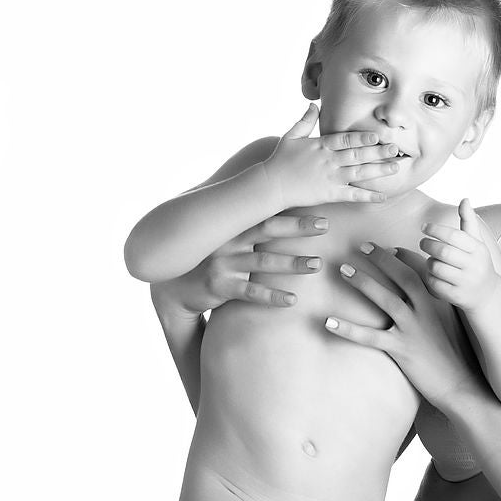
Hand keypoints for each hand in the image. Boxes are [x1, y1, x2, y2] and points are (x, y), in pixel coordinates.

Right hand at [150, 213, 327, 316]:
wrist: (175, 285)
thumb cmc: (213, 258)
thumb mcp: (229, 237)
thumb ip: (251, 223)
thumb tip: (280, 201)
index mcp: (235, 225)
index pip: (267, 211)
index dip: (292, 206)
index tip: (319, 200)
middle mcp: (229, 240)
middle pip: (267, 229)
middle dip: (298, 227)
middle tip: (325, 225)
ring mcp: (223, 263)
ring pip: (263, 262)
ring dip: (292, 263)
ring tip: (316, 264)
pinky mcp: (219, 287)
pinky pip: (249, 292)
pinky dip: (272, 296)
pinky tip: (292, 300)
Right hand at [262, 103, 400, 206]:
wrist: (270, 185)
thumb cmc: (280, 160)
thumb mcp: (291, 136)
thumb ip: (305, 121)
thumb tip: (313, 105)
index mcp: (321, 145)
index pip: (346, 139)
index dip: (362, 137)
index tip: (378, 135)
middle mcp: (329, 160)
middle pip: (357, 154)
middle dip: (378, 151)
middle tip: (395, 148)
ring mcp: (330, 177)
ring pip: (359, 172)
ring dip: (379, 170)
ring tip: (396, 167)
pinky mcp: (330, 194)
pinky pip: (353, 195)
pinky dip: (368, 196)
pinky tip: (383, 196)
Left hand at [326, 243, 483, 410]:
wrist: (460, 383)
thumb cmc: (454, 352)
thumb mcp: (449, 322)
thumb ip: (435, 304)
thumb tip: (421, 292)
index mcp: (438, 301)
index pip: (419, 270)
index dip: (402, 256)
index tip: (388, 248)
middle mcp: (426, 310)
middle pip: (401, 276)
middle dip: (381, 259)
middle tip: (362, 246)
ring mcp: (413, 329)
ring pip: (385, 299)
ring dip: (363, 282)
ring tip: (343, 269)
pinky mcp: (401, 349)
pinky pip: (370, 337)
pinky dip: (348, 329)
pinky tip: (329, 321)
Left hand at [419, 198, 500, 313]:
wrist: (487, 295)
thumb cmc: (477, 263)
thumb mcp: (476, 242)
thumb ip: (468, 221)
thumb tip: (465, 199)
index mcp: (478, 249)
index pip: (454, 236)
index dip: (436, 229)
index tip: (424, 227)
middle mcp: (474, 265)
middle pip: (443, 251)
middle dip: (428, 244)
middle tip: (422, 242)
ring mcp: (466, 282)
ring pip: (437, 268)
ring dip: (429, 262)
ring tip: (430, 259)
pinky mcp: (457, 296)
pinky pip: (435, 284)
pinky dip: (430, 277)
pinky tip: (433, 274)